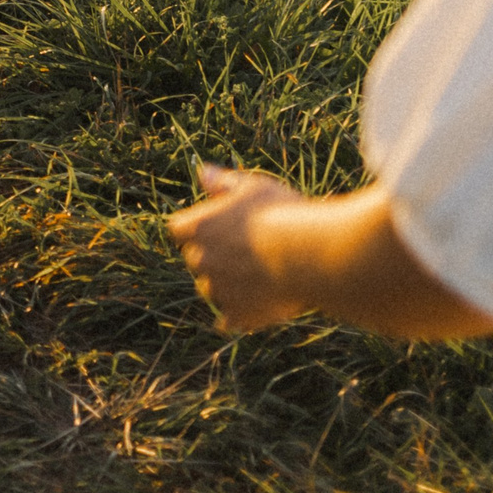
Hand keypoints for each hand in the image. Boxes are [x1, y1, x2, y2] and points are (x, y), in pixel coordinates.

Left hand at [168, 164, 309, 330]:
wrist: (312, 256)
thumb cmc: (285, 214)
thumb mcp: (254, 187)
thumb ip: (223, 182)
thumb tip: (202, 172)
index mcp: (198, 228)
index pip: (179, 229)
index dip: (199, 229)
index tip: (221, 227)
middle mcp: (201, 260)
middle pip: (197, 260)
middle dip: (215, 257)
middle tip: (247, 251)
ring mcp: (217, 290)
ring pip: (212, 290)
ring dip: (226, 286)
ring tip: (259, 277)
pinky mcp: (237, 315)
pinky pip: (228, 320)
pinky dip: (238, 315)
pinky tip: (254, 309)